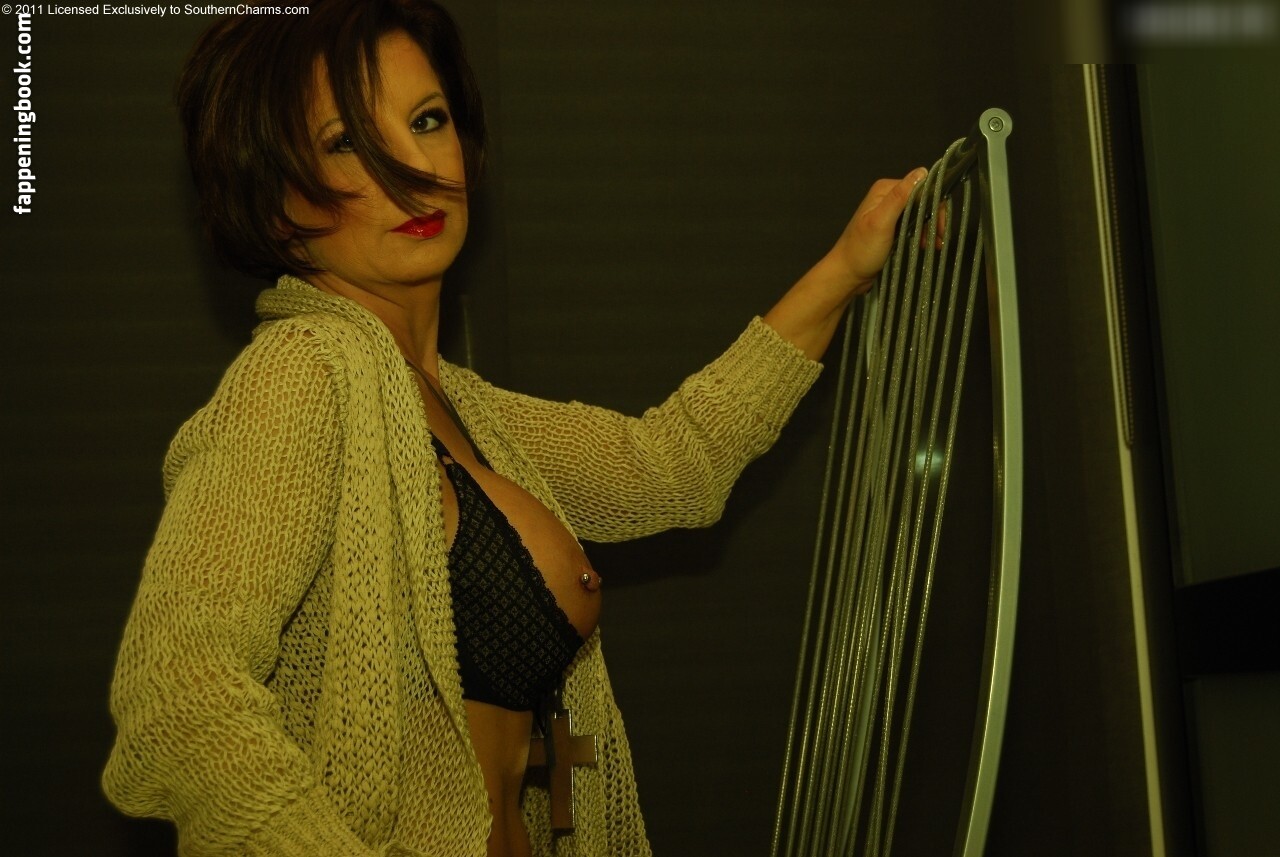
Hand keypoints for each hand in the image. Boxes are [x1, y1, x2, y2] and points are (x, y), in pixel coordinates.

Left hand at [824, 167, 927, 296]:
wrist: (847, 275)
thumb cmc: (861, 250)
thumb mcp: (881, 221)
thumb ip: (900, 197)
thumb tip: (922, 171)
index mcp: (885, 190)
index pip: (921, 187)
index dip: (935, 204)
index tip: (940, 225)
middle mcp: (888, 197)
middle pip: (923, 201)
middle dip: (934, 219)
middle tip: (939, 239)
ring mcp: (890, 213)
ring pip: (920, 214)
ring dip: (930, 229)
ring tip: (935, 245)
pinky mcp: (893, 228)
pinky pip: (914, 226)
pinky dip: (922, 235)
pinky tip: (927, 246)